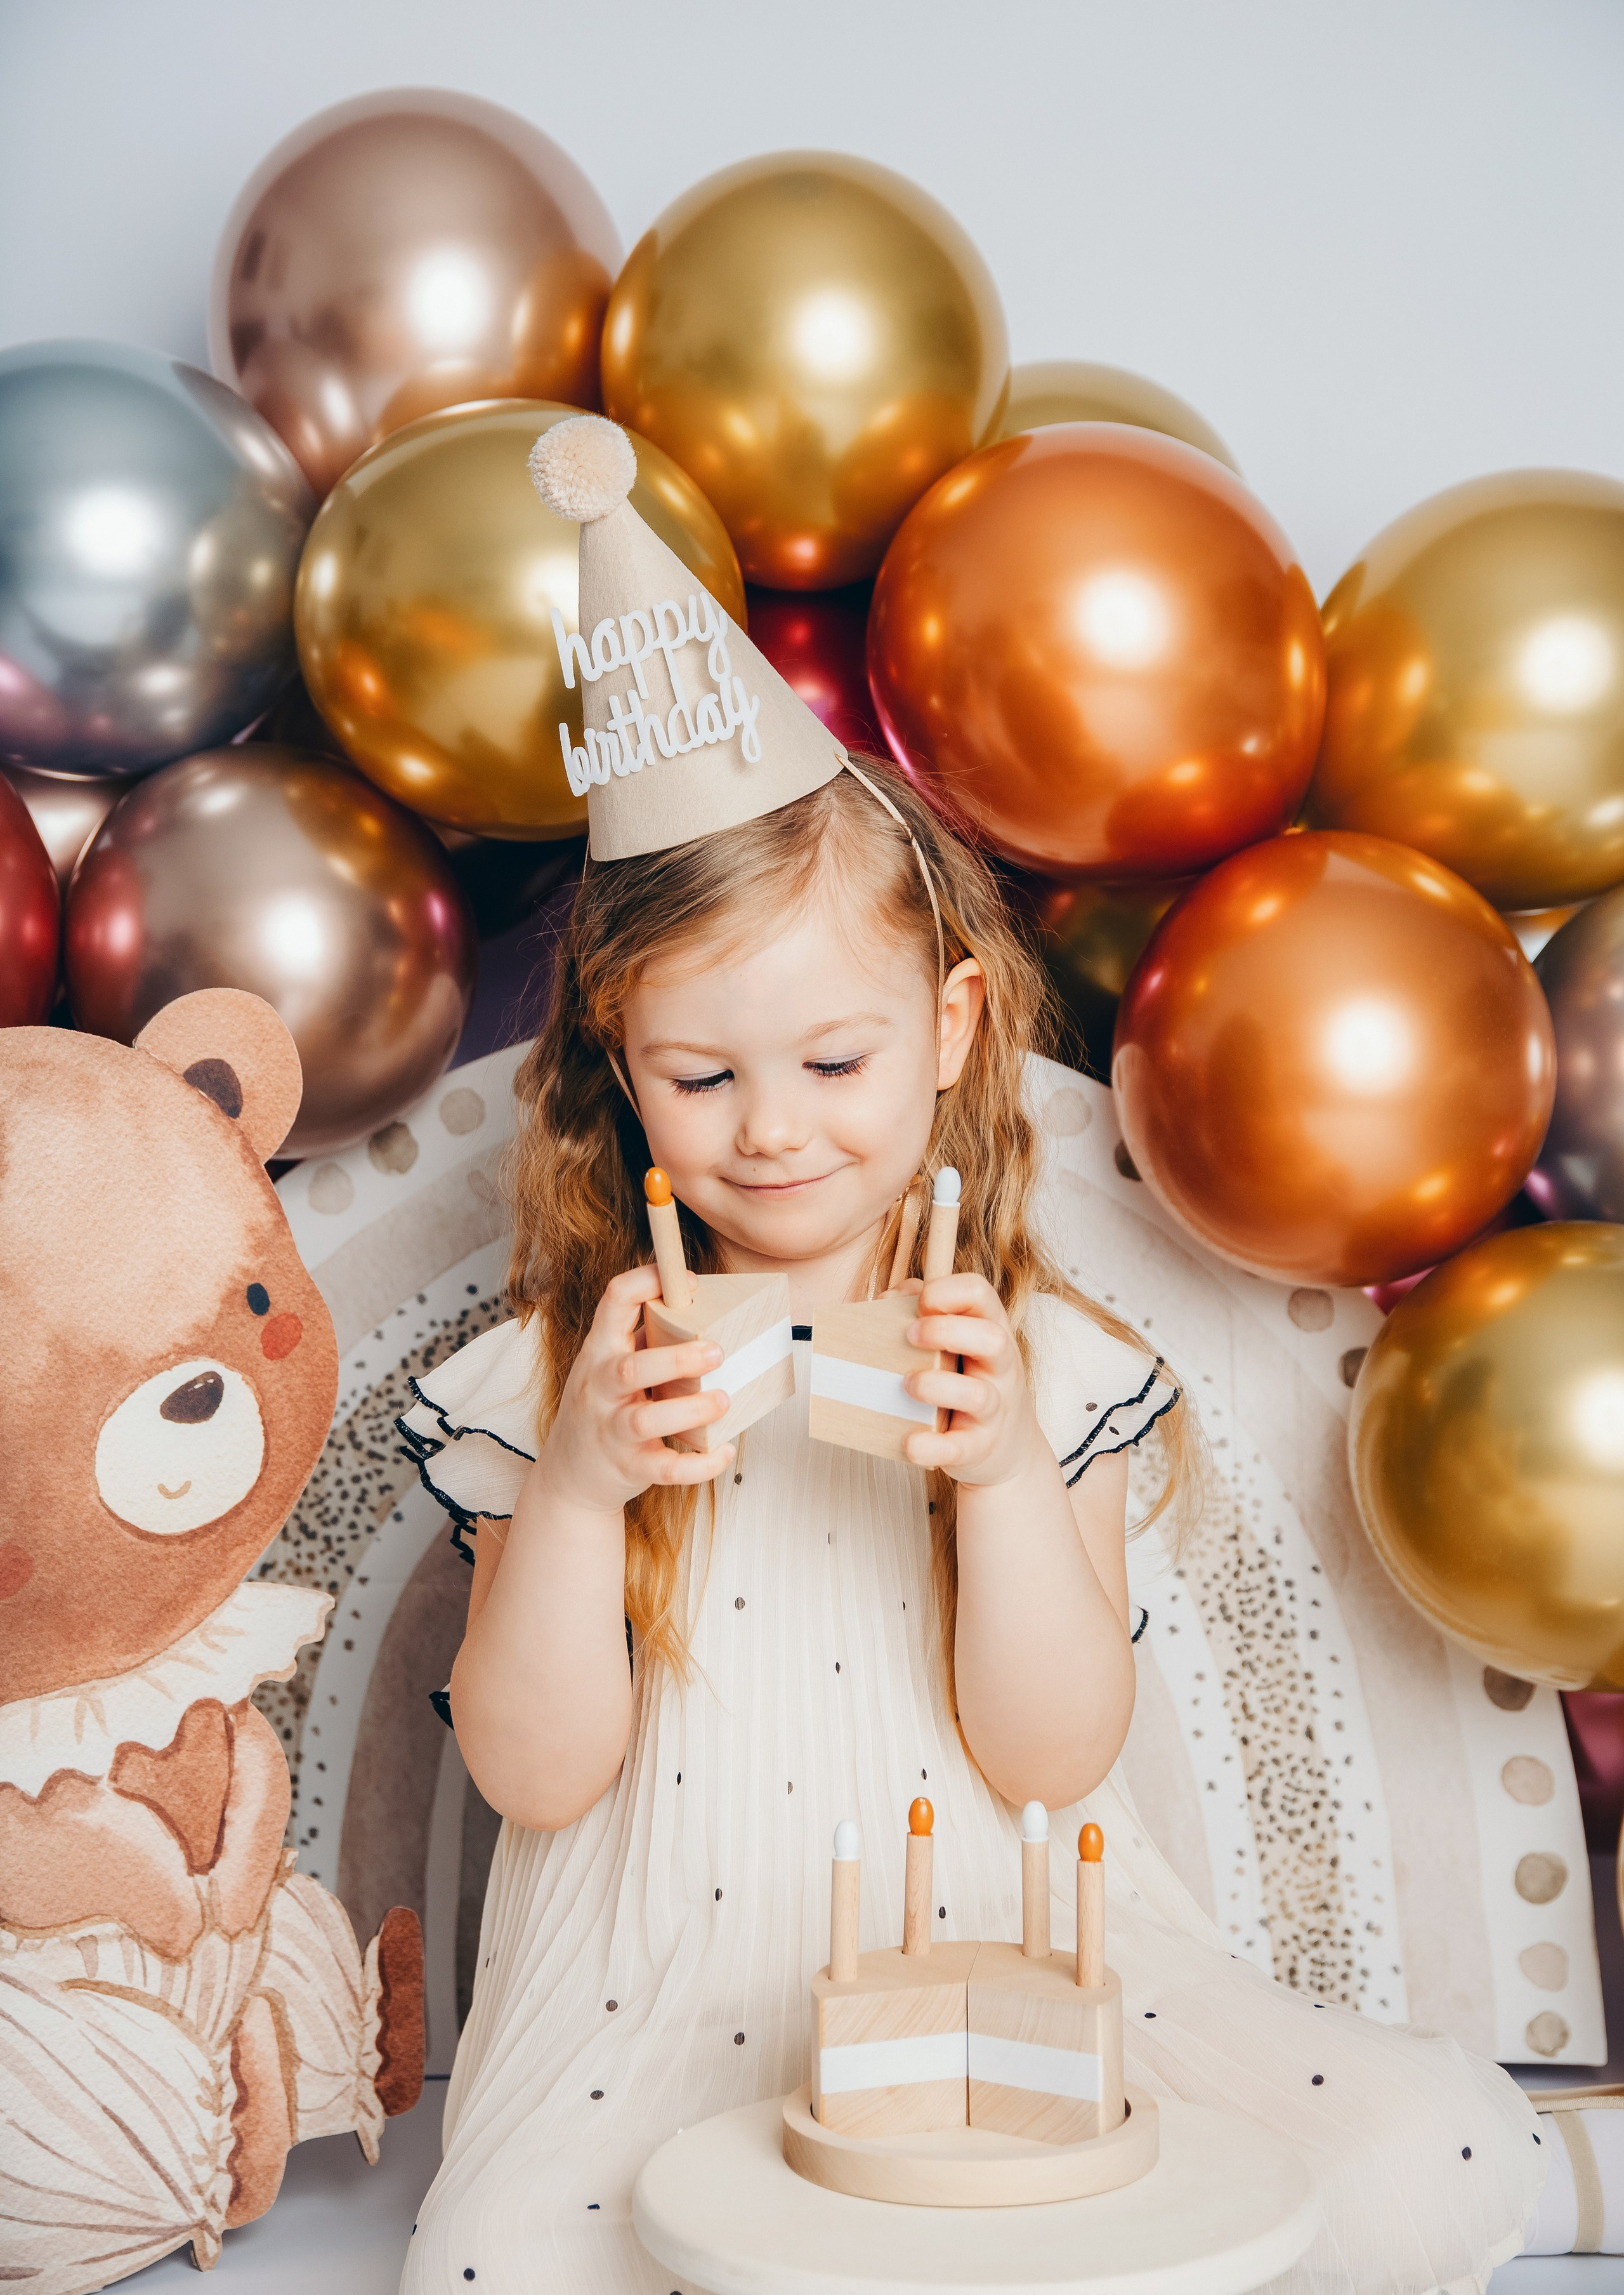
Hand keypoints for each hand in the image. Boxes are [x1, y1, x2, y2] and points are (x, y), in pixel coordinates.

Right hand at [539, 1266, 733, 1514]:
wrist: (568, 1478)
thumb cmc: (600, 1411)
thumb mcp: (607, 1366)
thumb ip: (642, 1338)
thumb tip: (695, 1303)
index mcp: (600, 1352)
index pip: (614, 1302)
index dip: (648, 1281)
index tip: (688, 1281)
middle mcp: (601, 1388)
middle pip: (632, 1369)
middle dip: (678, 1359)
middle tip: (718, 1351)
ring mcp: (613, 1431)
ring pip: (647, 1420)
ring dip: (691, 1410)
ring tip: (724, 1400)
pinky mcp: (630, 1468)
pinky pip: (667, 1469)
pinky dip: (700, 1464)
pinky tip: (724, 1450)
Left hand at [902, 1273, 1043, 1488]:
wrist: (1008, 1449)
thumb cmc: (969, 1382)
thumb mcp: (960, 1344)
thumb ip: (927, 1314)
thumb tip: (888, 1297)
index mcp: (992, 1331)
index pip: (979, 1293)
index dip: (945, 1290)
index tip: (920, 1304)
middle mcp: (1000, 1369)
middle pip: (991, 1339)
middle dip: (944, 1331)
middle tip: (909, 1336)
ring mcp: (994, 1410)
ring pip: (978, 1395)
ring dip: (935, 1386)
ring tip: (907, 1385)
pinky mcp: (978, 1447)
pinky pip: (958, 1448)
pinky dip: (931, 1446)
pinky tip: (910, 1442)